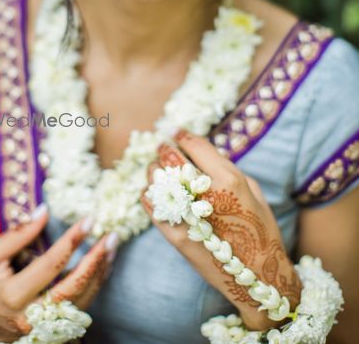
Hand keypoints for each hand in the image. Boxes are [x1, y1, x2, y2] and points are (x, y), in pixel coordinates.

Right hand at [0, 206, 118, 342]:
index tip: (88, 220)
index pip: (51, 265)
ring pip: (82, 300)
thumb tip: (45, 211)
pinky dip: (95, 285)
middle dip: (96, 261)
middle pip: (73, 288)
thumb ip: (18, 234)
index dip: (71, 241)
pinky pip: (81, 306)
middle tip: (111, 237)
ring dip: (100, 272)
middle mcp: (32, 316)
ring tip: (111, 247)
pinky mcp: (54, 329)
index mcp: (13, 295)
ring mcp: (45, 327)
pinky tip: (103, 266)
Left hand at [140, 129, 301, 330]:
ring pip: (158, 181)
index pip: (196, 146)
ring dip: (155, 171)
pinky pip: (152, 209)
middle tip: (162, 146)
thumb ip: (228, 170)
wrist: (258, 276)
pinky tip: (150, 192)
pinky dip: (148, 196)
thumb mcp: (254, 191)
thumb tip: (205, 156)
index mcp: (229, 180)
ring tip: (156, 168)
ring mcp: (189, 216)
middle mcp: (207, 195)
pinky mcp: (177, 237)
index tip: (175, 131)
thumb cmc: (260, 230)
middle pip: (173, 159)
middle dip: (165, 148)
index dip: (182, 135)